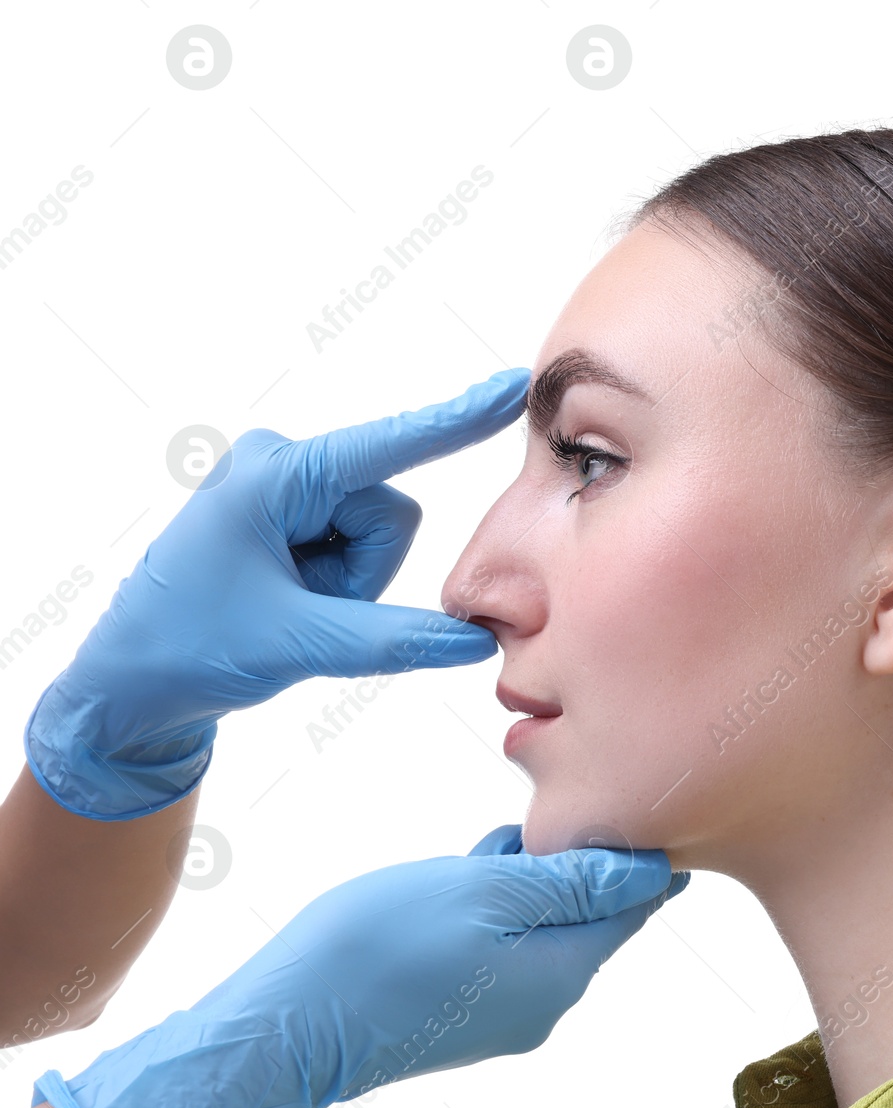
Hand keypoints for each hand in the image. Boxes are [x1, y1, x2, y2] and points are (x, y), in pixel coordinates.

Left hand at [24, 367, 529, 819]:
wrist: (128, 684)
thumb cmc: (190, 649)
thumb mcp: (299, 645)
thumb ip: (394, 640)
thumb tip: (476, 642)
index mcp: (274, 475)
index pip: (387, 446)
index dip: (456, 419)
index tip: (512, 386)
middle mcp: (281, 465)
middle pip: (389, 513)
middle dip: (364, 573)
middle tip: (301, 607)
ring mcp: (285, 489)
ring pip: (379, 533)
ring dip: (351, 583)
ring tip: (288, 605)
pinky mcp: (289, 514)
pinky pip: (356, 544)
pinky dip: (339, 584)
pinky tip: (288, 600)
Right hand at [32, 825, 689, 1107]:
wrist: (283, 1027)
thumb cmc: (380, 946)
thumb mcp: (485, 892)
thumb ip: (572, 882)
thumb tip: (650, 870)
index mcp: (563, 974)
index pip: (634, 905)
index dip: (631, 849)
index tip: (615, 797)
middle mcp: (546, 1003)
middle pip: (590, 915)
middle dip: (574, 859)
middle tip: (541, 811)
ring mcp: (502, 1013)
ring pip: (543, 925)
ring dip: (528, 878)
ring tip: (496, 842)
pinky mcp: (461, 1012)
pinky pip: (503, 945)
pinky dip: (494, 904)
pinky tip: (465, 874)